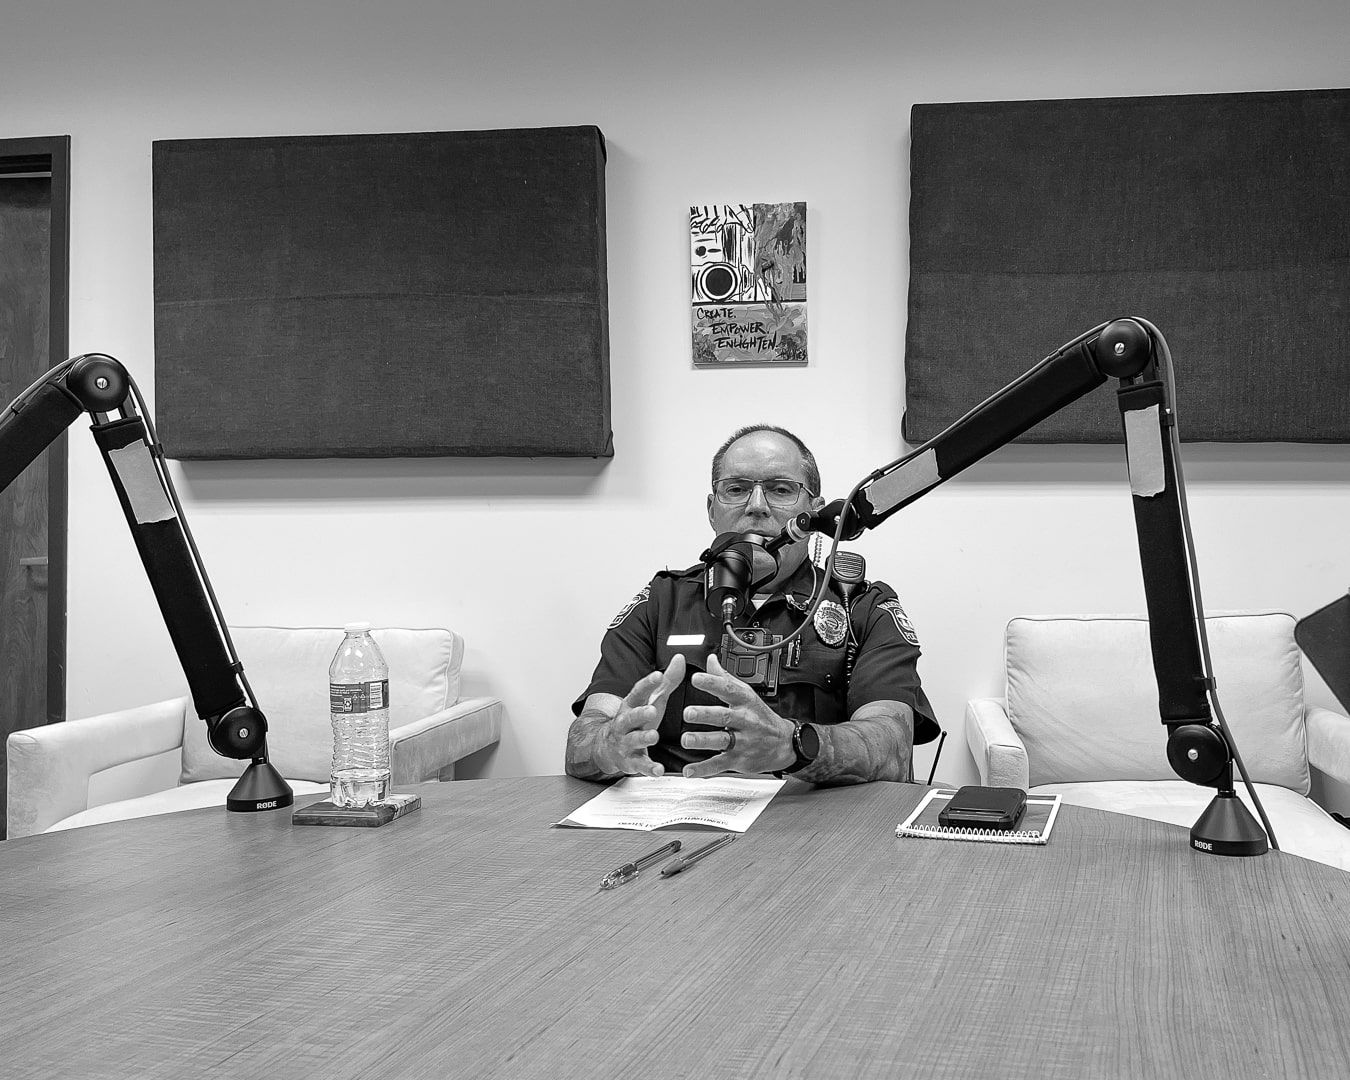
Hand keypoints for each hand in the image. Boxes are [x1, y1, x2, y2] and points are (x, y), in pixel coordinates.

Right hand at [601, 653, 685, 776]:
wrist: (607, 747)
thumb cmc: (636, 720)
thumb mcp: (651, 699)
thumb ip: (667, 681)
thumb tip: (679, 658)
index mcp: (632, 705)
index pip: (638, 691)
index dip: (648, 684)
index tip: (658, 676)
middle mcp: (626, 723)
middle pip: (631, 716)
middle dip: (640, 713)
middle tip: (652, 710)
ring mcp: (626, 742)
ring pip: (633, 740)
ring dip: (643, 738)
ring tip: (654, 736)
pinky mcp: (631, 761)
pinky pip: (640, 765)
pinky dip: (649, 768)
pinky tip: (659, 770)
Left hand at [679, 654, 794, 777]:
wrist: (783, 743)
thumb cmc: (760, 716)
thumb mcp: (746, 694)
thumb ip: (724, 678)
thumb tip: (710, 659)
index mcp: (744, 701)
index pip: (728, 690)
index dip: (712, 683)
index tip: (696, 679)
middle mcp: (744, 720)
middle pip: (724, 716)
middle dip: (706, 714)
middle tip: (689, 712)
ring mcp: (742, 741)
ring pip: (722, 740)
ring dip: (703, 741)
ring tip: (686, 740)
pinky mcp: (738, 759)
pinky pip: (719, 764)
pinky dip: (704, 769)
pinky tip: (689, 770)